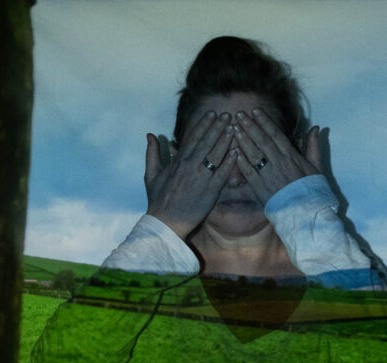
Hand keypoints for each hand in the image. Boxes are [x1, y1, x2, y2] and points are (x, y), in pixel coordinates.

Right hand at [144, 111, 237, 238]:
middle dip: (218, 127)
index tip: (212, 114)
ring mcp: (201, 178)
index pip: (193, 138)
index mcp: (177, 162)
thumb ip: (151, 153)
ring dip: (225, 140)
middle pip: (207, 142)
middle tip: (228, 115)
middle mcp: (190, 167)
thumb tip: (149, 135)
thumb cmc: (157, 201)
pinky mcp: (210, 191)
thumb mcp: (150, 175)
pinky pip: (222, 173)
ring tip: (234, 128)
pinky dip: (229, 162)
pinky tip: (237, 152)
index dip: (203, 125)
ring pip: (215, 155)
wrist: (165, 224)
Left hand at [231, 108, 321, 203]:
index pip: (276, 135)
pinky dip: (241, 162)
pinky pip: (249, 173)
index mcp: (292, 157)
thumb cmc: (312, 191)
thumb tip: (316, 128)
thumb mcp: (317, 167)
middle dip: (250, 127)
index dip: (265, 122)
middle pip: (263, 141)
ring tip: (234, 128)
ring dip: (243, 141)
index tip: (255, 111)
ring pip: (254, 155)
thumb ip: (314, 146)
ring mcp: (269, 176)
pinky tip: (233, 152)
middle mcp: (280, 164)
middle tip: (238, 114)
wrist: (307, 214)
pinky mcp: (261, 190)